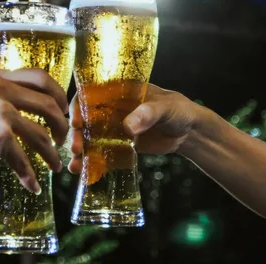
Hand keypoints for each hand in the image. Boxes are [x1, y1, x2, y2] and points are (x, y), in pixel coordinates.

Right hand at [0, 68, 68, 192]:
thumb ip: (1, 94)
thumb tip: (37, 103)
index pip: (40, 76)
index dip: (59, 93)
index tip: (64, 109)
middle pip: (49, 104)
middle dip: (61, 125)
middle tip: (62, 140)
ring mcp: (0, 111)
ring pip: (42, 135)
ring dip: (52, 154)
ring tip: (55, 166)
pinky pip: (25, 159)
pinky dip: (30, 175)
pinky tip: (32, 185)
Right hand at [67, 84, 201, 173]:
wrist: (189, 132)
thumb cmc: (178, 110)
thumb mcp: (165, 107)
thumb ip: (148, 113)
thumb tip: (128, 126)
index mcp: (119, 90)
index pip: (90, 93)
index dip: (79, 107)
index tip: (76, 123)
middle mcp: (111, 108)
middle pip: (85, 118)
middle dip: (77, 134)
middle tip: (77, 149)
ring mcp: (113, 128)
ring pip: (89, 138)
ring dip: (80, 152)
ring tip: (76, 167)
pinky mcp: (119, 146)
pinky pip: (102, 154)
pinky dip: (93, 164)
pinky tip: (85, 175)